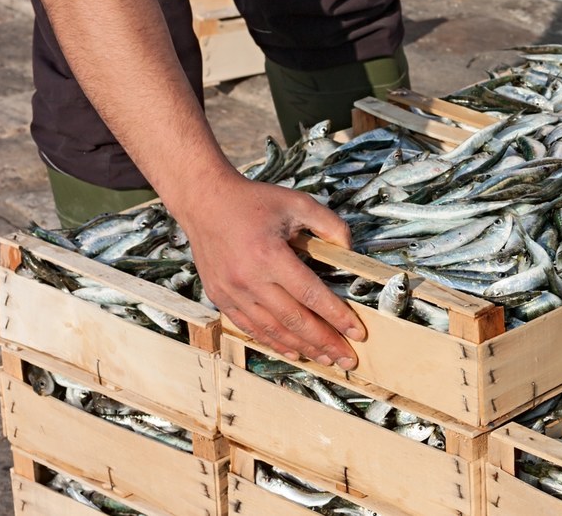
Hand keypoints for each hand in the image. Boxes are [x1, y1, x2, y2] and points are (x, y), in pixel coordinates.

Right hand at [177, 174, 365, 368]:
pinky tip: (294, 351)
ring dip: (303, 348)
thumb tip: (351, 250)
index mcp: (269, 255)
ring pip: (272, 330)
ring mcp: (231, 291)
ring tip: (327, 359)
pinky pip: (251, 327)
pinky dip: (274, 342)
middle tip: (348, 360)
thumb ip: (329, 225)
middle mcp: (248, 279)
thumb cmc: (254, 202)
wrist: (204, 201)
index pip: (311, 295)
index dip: (336, 317)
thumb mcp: (298, 203)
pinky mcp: (220, 297)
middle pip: (294, 320)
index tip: (358, 333)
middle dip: (325, 342)